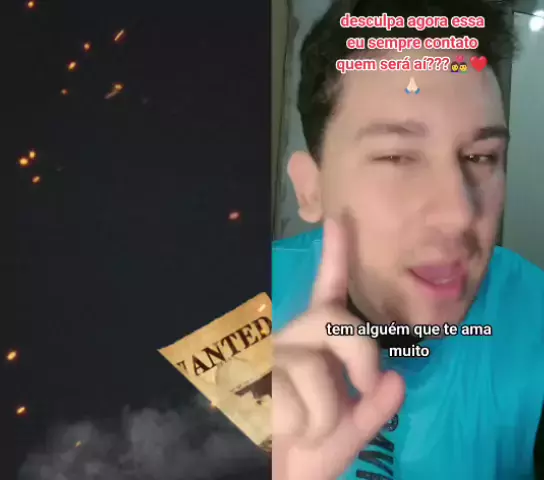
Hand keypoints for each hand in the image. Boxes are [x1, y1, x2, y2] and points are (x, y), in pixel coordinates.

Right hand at [272, 218, 405, 479]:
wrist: (273, 476)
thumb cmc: (307, 449)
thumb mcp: (350, 432)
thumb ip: (375, 408)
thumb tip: (397, 379)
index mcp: (315, 345)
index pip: (327, 294)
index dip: (335, 257)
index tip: (340, 220)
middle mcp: (290, 341)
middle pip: (334, 320)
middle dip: (361, 354)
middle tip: (365, 388)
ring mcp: (268, 359)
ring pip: (315, 369)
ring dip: (327, 413)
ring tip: (310, 429)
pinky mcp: (251, 381)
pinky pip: (295, 400)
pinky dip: (306, 427)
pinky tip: (284, 430)